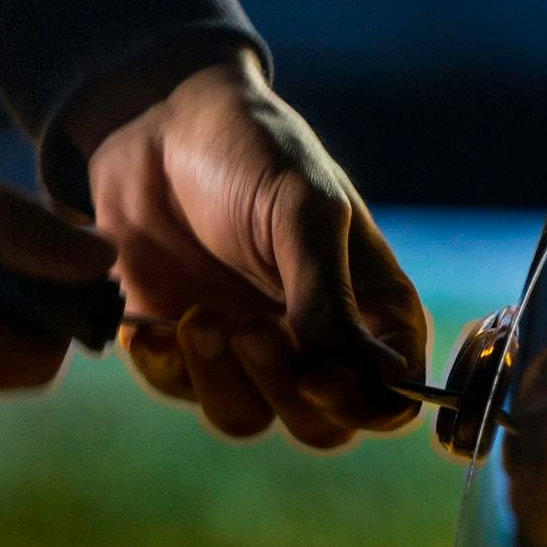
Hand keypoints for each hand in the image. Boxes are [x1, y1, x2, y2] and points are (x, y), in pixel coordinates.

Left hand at [86, 56, 429, 447]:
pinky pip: (181, 392)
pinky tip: (155, 325)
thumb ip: (329, 296)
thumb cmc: (253, 150)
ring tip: (199, 316)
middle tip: (252, 330)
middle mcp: (314, 337)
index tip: (321, 376)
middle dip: (286, 390)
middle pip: (321, 424)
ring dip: (223, 379)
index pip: (392, 391)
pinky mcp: (184, 347)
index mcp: (368, 303)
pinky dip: (169, 369)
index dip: (365, 404)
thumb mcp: (304, 210)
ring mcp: (248, 347)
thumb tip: (376, 377)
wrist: (157, 123)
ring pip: (249, 417)